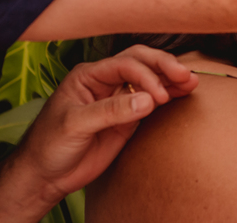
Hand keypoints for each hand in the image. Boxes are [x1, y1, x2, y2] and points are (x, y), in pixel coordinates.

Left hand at [0, 45, 197, 221]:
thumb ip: (110, 111)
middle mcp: (106, 82)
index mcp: (89, 75)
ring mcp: (118, 99)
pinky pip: (151, 101)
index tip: (158, 96)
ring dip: (170, 79)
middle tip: (184, 76)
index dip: (145, 75)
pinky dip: (168, 95)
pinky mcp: (127, 117)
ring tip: (191, 82)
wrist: (45, 175)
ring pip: (150, 79)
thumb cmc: (49, 145)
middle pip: (141, 62)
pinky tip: (183, 92)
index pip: (125, 64)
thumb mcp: (75, 125)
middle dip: (163, 66)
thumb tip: (147, 100)